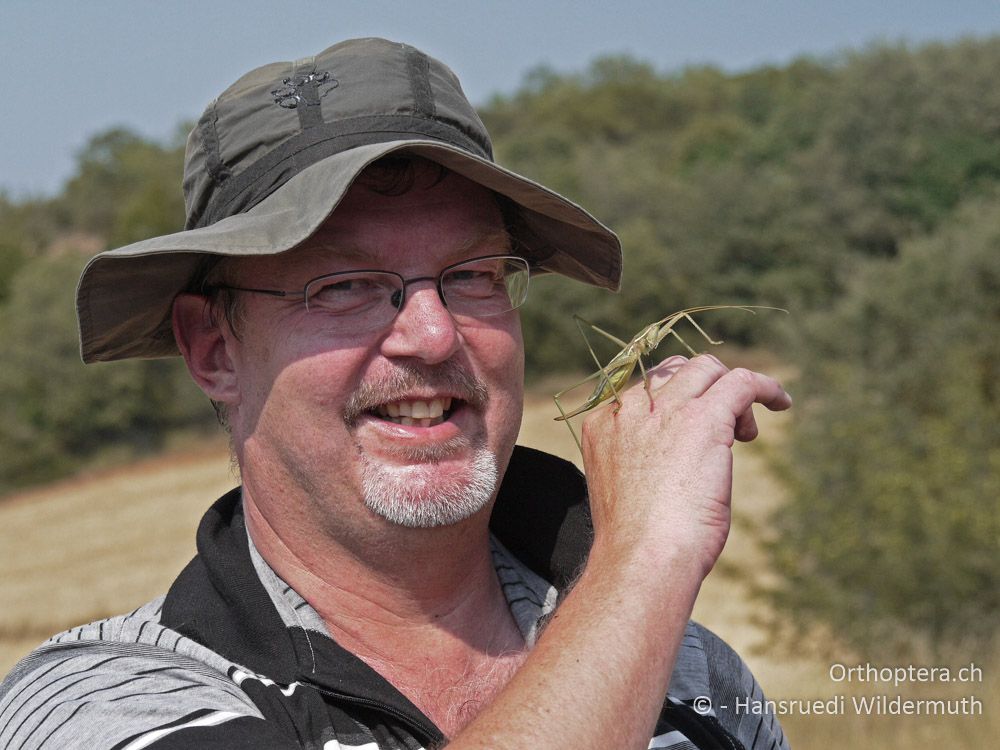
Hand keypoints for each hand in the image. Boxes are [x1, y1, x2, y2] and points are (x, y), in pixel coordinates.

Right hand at [580, 353, 790, 577]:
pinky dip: (765, 387)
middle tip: (725, 429)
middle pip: (674, 371)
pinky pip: (740, 382)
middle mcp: (629, 409)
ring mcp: (664, 410)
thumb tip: (675, 469)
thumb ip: (642, 464)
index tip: (692, 436)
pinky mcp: (703, 419)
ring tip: (743, 433)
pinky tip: (782, 402)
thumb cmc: (636, 545)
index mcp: (603, 425)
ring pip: (706, 369)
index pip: (643, 391)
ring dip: (731, 392)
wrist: (643, 558)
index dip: (675, 405)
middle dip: (702, 390)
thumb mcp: (626, 493)